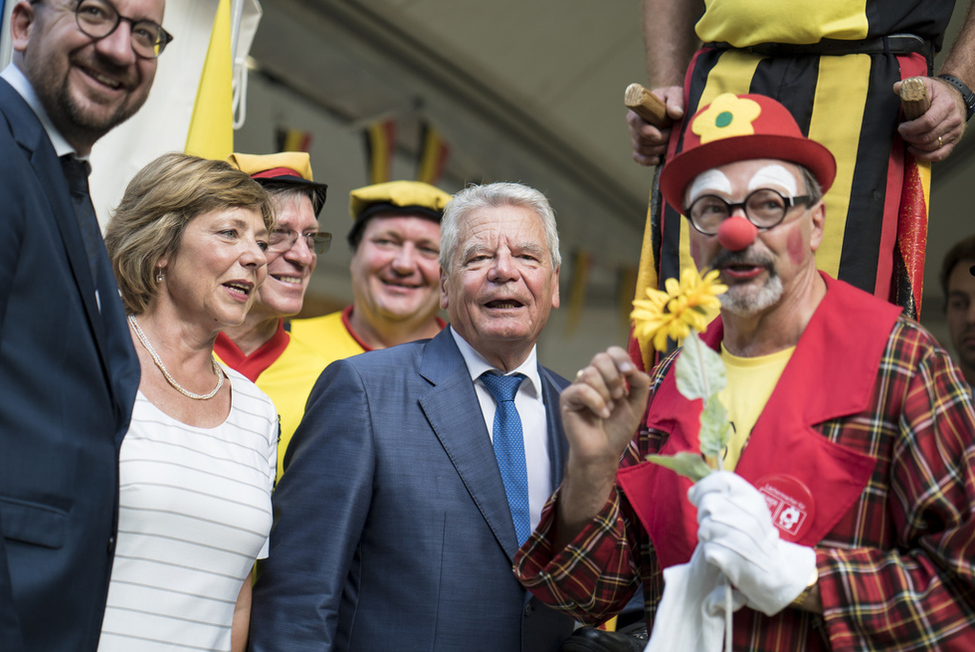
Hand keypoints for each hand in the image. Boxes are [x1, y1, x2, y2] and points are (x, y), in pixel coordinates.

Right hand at [555, 347, 649, 540]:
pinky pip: (582, 389)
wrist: (604, 451)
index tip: (629, 372)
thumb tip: (632, 368)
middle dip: (614, 378)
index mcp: (608, 376)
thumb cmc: (618, 428)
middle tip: (619, 397)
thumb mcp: (637, 404)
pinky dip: (596, 402)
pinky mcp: (567, 398)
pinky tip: (601, 414)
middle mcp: (591, 378)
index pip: (611, 352)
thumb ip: (640, 383)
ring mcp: (578, 387)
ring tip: (608, 410)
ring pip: (590, 374)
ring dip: (605, 395)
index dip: (621, 358)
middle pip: (600, 358)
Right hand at [628, 86, 684, 165]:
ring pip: (641, 150)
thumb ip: (675, 102)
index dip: (645, 131)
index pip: (635, 123)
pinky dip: (647, 161)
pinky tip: (658, 159)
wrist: (667, 102)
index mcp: (638, 111)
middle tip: (673, 136)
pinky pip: (638, 157)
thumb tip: (677, 114)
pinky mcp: (640, 147)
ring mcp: (635, 137)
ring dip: (657, 150)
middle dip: (658, 142)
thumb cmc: (669, 97)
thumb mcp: (674, 94)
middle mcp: (633, 125)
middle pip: (640, 140)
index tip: (658, 136)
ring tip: (671, 144)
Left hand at [689, 471, 816, 616]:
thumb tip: (691, 491)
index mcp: (755, 500)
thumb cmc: (754, 537)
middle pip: (708, 504)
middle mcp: (750, 517)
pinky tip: (724, 554)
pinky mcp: (731, 558)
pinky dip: (711, 552)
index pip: (721, 480)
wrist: (772, 572)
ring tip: (723, 541)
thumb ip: (722, 496)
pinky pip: (707, 548)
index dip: (704, 487)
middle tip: (715, 525)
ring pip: (704, 527)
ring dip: (707, 535)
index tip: (698, 496)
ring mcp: (741, 539)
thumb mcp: (749, 509)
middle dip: (704, 514)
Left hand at [895, 76, 966, 161]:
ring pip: (931, 146)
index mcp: (946, 105)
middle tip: (902, 132)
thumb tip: (896, 87)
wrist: (954, 97)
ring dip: (915, 145)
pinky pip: (939, 155)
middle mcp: (953, 119)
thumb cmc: (936, 93)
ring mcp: (955, 131)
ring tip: (908, 138)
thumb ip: (909, 86)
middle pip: (928, 136)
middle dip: (910, 137)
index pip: (928, 122)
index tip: (901, 127)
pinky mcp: (954, 141)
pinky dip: (924, 156)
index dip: (911, 128)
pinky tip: (914, 149)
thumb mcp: (924, 84)